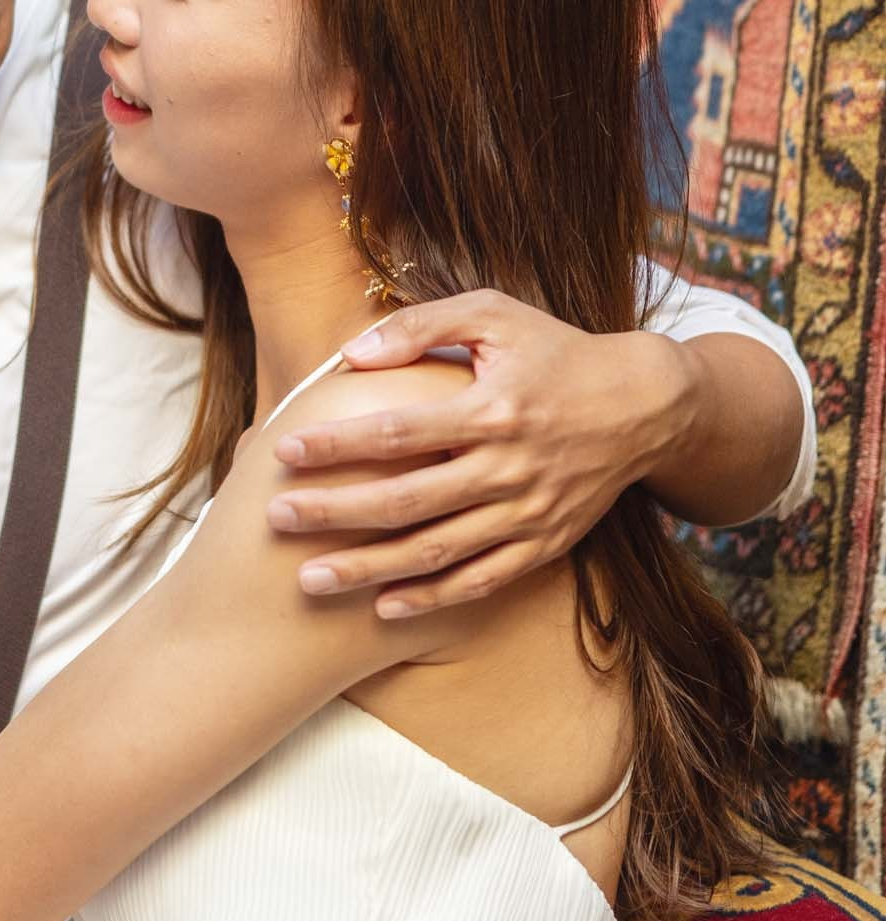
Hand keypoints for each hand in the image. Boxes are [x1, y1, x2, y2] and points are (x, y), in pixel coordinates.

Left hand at [265, 293, 691, 617]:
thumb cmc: (556, 351)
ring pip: (438, 551)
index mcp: (492, 408)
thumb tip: (351, 353)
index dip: (340, 443)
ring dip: (370, 569)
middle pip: (408, 500)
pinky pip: (482, 580)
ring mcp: (529, 513)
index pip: (400, 431)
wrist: (645, 405)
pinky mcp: (545, 543)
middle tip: (276, 518)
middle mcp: (509, 467)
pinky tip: (382, 606)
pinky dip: (433, 597)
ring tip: (309, 579)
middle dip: (337, 513)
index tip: (287, 450)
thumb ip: (420, 326)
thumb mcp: (495, 314)